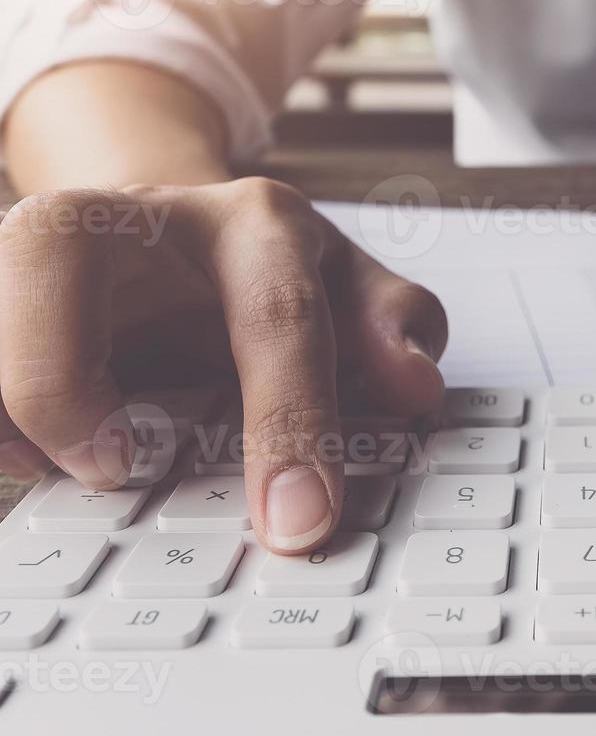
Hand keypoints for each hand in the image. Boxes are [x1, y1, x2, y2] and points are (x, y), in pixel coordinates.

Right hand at [0, 178, 447, 553]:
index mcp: (252, 223)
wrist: (177, 242)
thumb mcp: (352, 289)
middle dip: (65, 377)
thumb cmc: (269, 278)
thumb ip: (395, 326)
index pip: (274, 314)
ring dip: (3, 395)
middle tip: (116, 470)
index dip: (289, 420)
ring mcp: (35, 246)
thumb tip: (414, 383)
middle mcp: (131, 216)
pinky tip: (22, 454)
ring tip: (51, 468)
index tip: (300, 519)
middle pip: (55, 253)